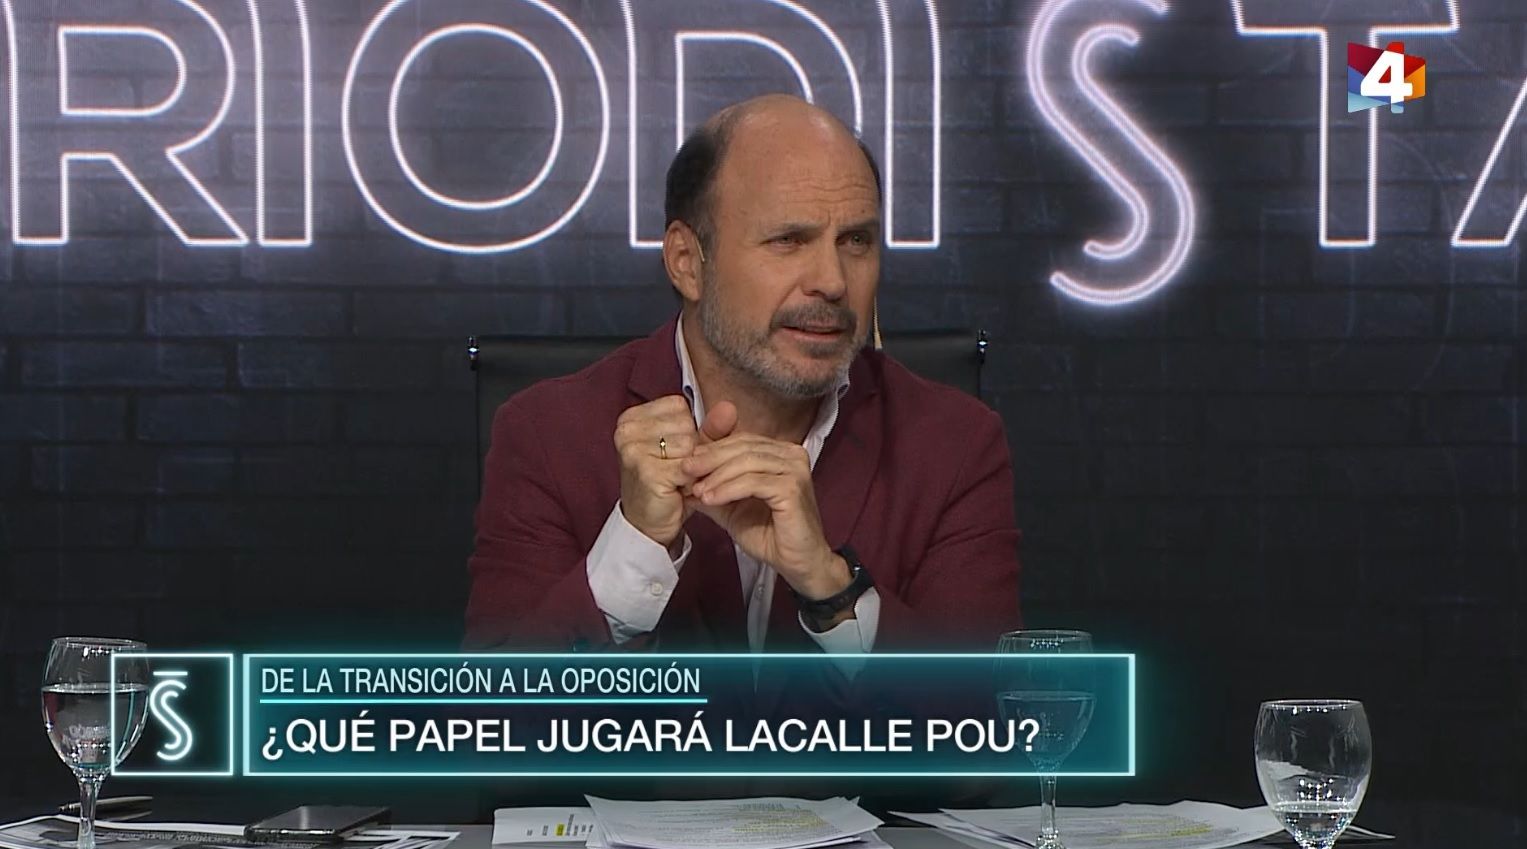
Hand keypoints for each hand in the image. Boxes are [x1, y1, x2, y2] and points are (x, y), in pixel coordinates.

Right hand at [612, 396, 736, 549]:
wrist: (649, 522)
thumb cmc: (666, 483)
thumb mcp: (690, 449)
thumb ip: (711, 427)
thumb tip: (729, 407)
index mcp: (632, 416)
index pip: (680, 408)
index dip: (688, 432)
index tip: (674, 452)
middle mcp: (627, 428)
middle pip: (686, 427)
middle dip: (691, 451)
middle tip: (675, 470)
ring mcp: (633, 449)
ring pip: (689, 446)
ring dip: (692, 468)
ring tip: (677, 479)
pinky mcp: (645, 471)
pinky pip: (688, 468)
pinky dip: (690, 482)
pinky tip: (678, 490)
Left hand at [680, 433, 851, 598]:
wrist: (798, 563)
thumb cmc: (771, 536)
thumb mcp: (733, 509)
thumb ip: (714, 491)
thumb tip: (684, 481)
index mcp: (780, 454)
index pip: (741, 440)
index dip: (712, 449)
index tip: (687, 463)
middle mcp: (792, 455)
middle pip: (743, 446)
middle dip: (709, 458)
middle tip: (685, 470)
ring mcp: (795, 470)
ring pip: (746, 462)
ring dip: (716, 475)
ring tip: (696, 490)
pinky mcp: (792, 488)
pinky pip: (752, 482)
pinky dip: (728, 489)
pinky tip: (710, 499)